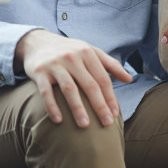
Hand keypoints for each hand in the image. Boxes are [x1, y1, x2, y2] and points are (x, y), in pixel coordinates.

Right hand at [14, 30, 132, 128]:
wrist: (37, 42)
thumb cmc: (69, 50)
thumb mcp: (89, 51)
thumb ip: (110, 64)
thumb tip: (129, 79)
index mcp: (87, 53)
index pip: (102, 79)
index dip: (110, 98)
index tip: (115, 115)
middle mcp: (72, 57)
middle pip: (89, 85)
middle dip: (99, 106)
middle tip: (106, 124)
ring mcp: (55, 64)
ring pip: (69, 89)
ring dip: (78, 108)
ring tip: (85, 125)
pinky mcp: (39, 71)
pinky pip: (46, 92)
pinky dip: (52, 106)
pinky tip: (59, 120)